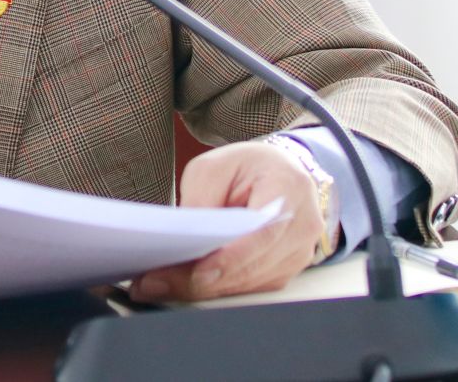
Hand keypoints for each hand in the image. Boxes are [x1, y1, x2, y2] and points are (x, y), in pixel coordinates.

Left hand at [129, 141, 330, 302]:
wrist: (280, 172)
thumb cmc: (246, 166)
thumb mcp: (214, 167)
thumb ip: (201, 199)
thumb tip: (184, 240)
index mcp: (289, 189)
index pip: (262, 232)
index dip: (231, 257)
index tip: (198, 272)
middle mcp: (302, 227)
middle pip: (252, 265)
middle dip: (201, 279)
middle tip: (155, 282)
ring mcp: (298, 255)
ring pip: (248, 284)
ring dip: (204, 289)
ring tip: (159, 285)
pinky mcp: (284, 271)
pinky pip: (248, 288)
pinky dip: (216, 289)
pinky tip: (183, 285)